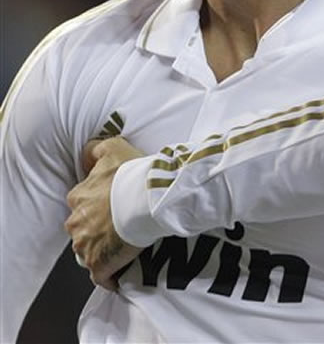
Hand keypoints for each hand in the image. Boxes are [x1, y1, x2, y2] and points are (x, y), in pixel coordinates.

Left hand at [65, 137, 144, 289]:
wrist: (148, 199)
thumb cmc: (132, 175)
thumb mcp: (113, 147)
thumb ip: (95, 149)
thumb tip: (87, 156)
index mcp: (78, 197)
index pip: (81, 204)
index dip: (98, 206)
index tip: (112, 208)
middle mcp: (75, 222)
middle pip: (82, 229)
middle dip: (96, 230)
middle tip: (118, 227)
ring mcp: (85, 246)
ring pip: (87, 253)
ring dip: (100, 252)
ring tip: (121, 248)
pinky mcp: (98, 265)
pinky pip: (101, 276)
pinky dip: (109, 276)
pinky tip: (120, 273)